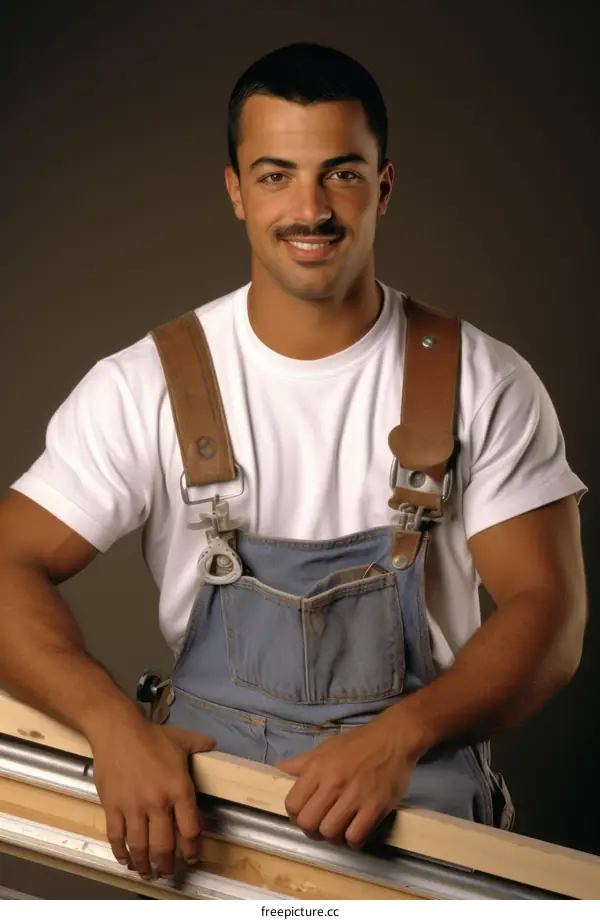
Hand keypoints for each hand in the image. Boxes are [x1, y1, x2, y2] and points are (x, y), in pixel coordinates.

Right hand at [89, 713, 214, 879]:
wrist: (117, 730)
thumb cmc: (151, 736)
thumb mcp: (182, 739)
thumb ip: (200, 745)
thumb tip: (214, 745)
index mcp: (179, 788)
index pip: (190, 830)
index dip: (192, 849)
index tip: (192, 857)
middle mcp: (158, 802)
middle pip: (165, 846)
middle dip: (168, 865)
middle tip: (169, 872)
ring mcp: (133, 807)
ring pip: (140, 847)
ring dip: (145, 865)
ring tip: (148, 872)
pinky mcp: (113, 807)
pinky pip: (117, 838)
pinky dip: (121, 853)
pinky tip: (126, 859)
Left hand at [276, 719, 416, 848]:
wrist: (392, 738)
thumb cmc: (357, 743)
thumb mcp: (325, 747)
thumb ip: (302, 762)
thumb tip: (279, 767)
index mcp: (317, 768)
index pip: (293, 804)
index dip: (295, 815)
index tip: (305, 815)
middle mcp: (333, 783)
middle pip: (308, 823)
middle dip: (311, 830)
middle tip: (321, 826)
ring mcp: (355, 796)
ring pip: (330, 832)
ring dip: (333, 837)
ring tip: (339, 830)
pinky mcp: (375, 807)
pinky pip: (356, 836)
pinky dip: (353, 841)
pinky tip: (356, 831)